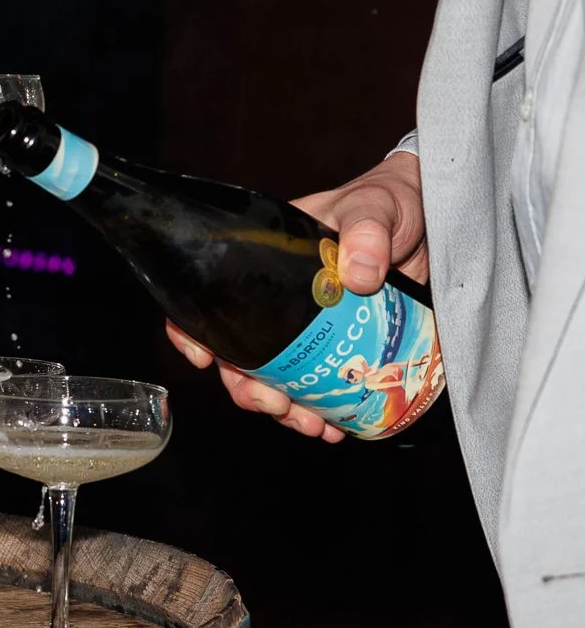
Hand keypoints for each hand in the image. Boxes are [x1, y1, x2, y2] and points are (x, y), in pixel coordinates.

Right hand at [165, 150, 425, 444]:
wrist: (432, 217)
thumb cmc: (388, 200)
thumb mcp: (373, 208)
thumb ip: (366, 232)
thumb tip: (359, 276)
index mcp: (265, 262)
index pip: (210, 298)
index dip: (194, 332)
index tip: (205, 358)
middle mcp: (278, 301)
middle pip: (239, 354)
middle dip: (248, 388)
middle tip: (276, 404)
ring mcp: (309, 328)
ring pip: (276, 379)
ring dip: (286, 409)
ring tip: (313, 426)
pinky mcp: (343, 347)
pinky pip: (320, 386)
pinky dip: (324, 410)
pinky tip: (338, 426)